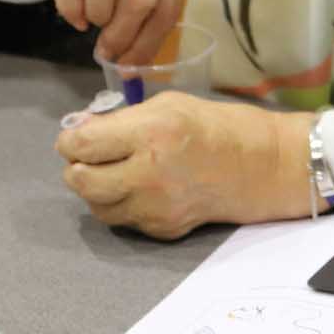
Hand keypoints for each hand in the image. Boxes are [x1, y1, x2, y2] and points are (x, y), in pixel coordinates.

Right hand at [29, 0, 190, 64]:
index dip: (148, 43)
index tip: (131, 66)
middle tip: (108, 51)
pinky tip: (76, 15)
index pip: (169, 6)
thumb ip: (154, 4)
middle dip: (122, 35)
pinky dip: (71, 6)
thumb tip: (136, 62)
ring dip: (99, 16)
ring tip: (95, 21)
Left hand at [57, 94, 310, 238]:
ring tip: (113, 173)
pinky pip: (125, 220)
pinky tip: (142, 189)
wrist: (265, 167)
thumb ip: (123, 119)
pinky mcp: (165, 229)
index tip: (74, 137)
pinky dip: (123, 205)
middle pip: (81, 181)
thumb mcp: (169, 105)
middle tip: (87, 158)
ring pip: (97, 207)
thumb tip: (82, 130)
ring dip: (96, 190)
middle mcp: (149, 174)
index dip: (69, 140)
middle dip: (76, 167)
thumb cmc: (220, 127)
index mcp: (150, 133)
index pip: (82, 144)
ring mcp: (157, 207)